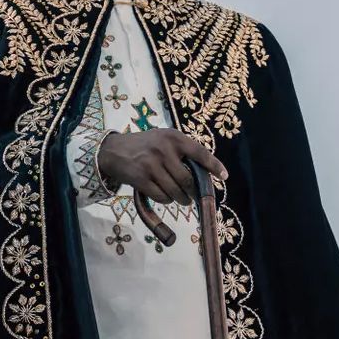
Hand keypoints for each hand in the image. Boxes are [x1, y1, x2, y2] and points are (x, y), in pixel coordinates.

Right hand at [98, 129, 226, 205]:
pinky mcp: (141, 179)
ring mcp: (151, 165)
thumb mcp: (164, 139)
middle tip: (193, 196)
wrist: (114, 151)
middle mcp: (164, 150)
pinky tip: (165, 196)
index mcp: (174, 138)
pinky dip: (166, 200)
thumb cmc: (145, 145)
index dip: (214, 166)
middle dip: (193, 192)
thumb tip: (203, 174)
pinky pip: (161, 197)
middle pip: (188, 180)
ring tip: (181, 199)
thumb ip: (182, 151)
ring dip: (181, 199)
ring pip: (175, 191)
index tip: (224, 176)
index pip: (200, 153)